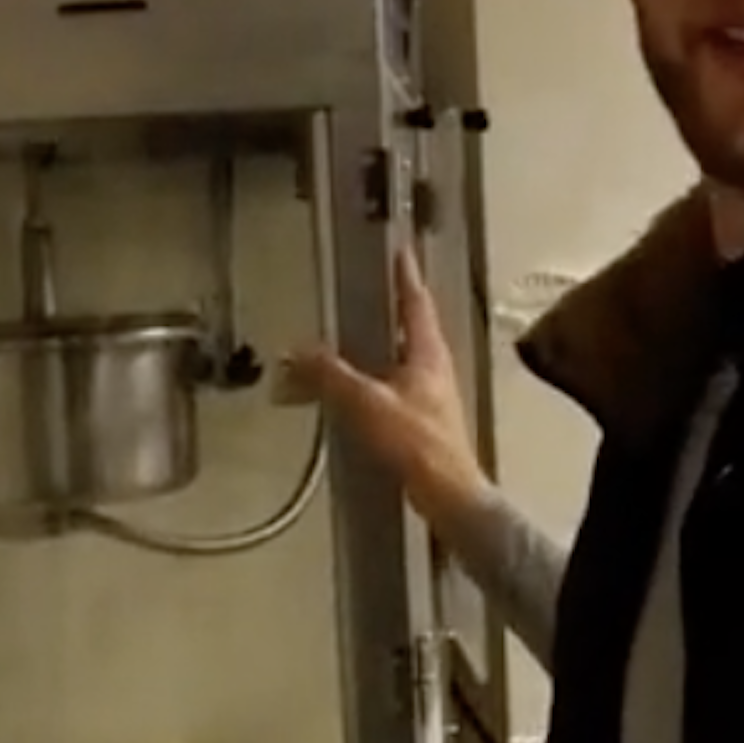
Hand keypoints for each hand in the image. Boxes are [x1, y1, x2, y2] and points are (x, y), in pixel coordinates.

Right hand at [283, 246, 489, 529]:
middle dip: (393, 307)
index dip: (406, 275)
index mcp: (428, 353)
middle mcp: (436, 368)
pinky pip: (397, 388)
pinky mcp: (425, 421)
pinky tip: (357, 391)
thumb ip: (329, 376)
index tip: (399, 250)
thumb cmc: (416, 442)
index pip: (416, 301)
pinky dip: (376, 379)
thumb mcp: (365, 402)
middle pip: (413, 327)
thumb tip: (297, 353)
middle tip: (373, 288)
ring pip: (404, 358)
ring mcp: (433, 395)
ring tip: (355, 336)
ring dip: (382, 345)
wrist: (446, 491)